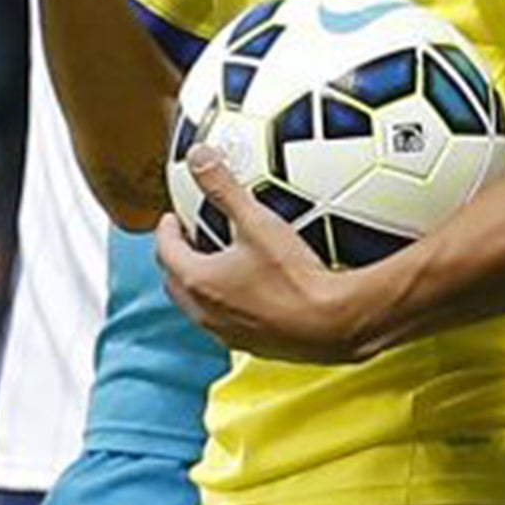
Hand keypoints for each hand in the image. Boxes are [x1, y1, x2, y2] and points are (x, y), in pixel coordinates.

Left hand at [155, 147, 379, 362]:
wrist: (339, 325)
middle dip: (178, 256)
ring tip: (220, 261)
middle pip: (176, 279)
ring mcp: (229, 334)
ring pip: (199, 305)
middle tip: (192, 237)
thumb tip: (198, 156)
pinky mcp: (255, 348)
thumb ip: (223, 187)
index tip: (175, 217)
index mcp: (197, 281)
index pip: (165, 250)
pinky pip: (229, 322)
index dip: (167, 230)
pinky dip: (229, 304)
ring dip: (201, 282)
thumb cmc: (297, 277)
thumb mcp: (257, 222)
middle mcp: (206, 313)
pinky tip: (255, 290)